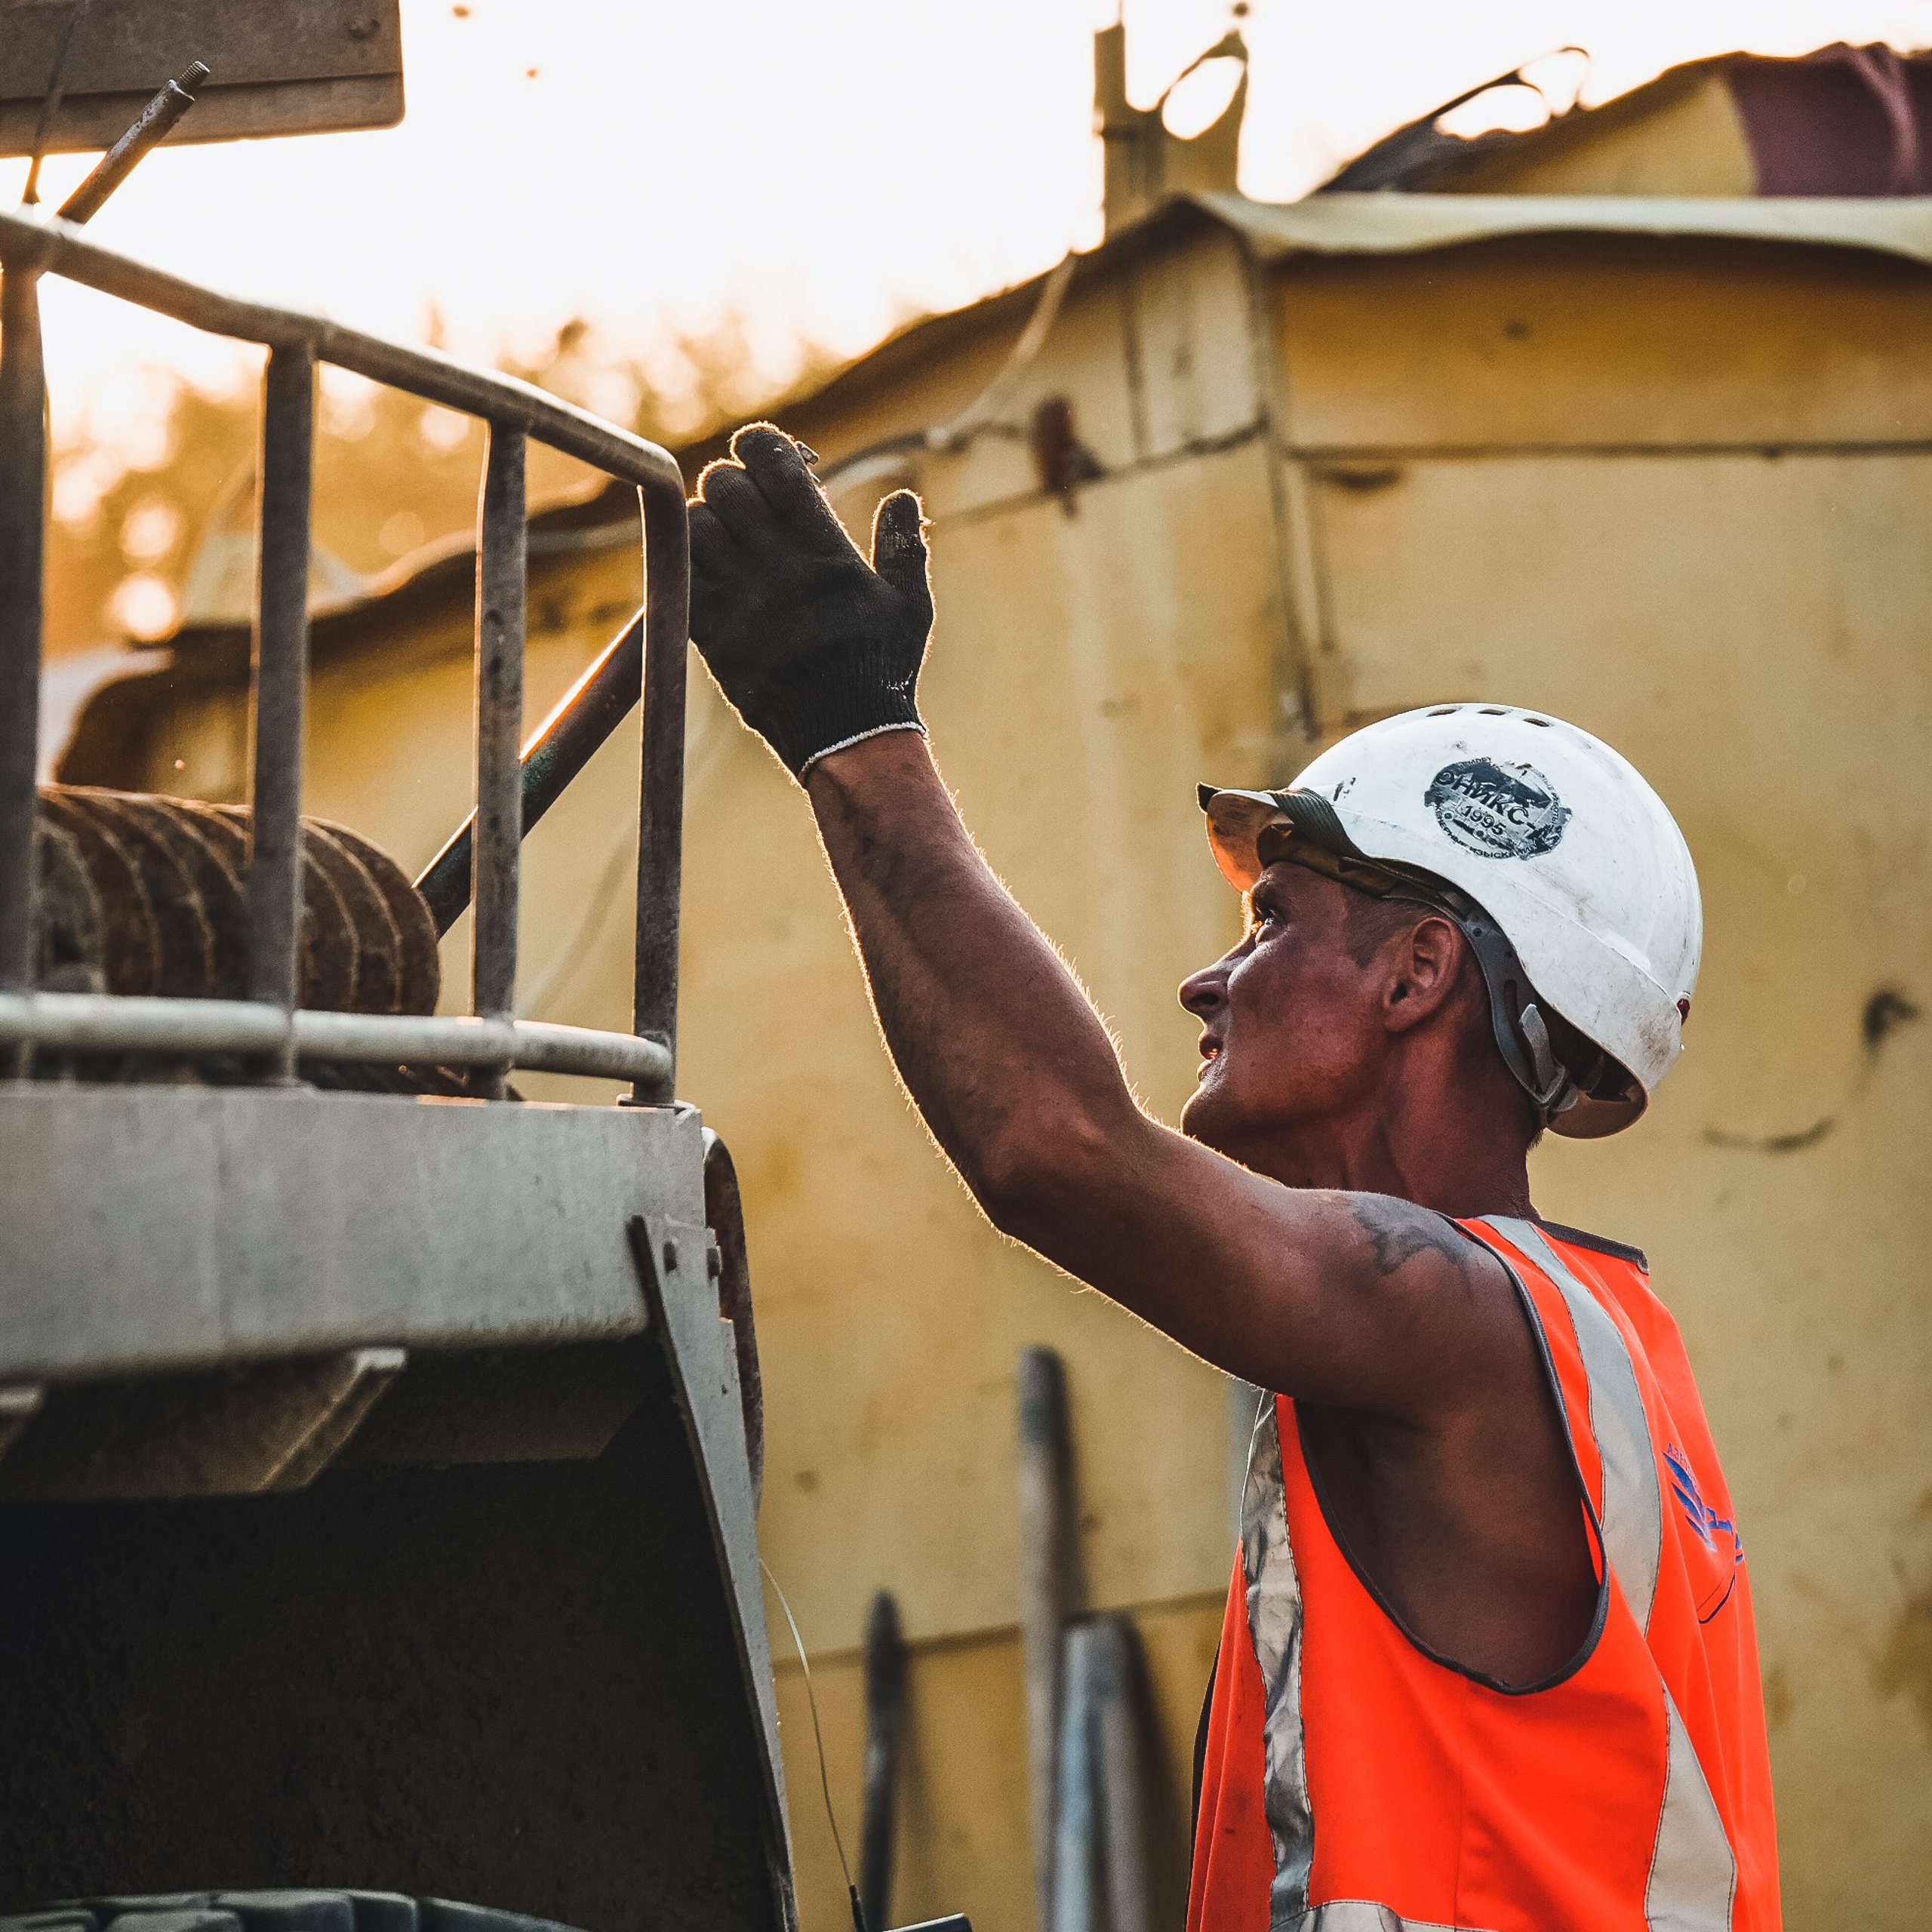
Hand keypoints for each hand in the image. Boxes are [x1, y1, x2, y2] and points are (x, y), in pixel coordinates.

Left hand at [688, 423, 933, 777]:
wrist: (846, 737)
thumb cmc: (882, 669)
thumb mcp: (910, 605)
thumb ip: (905, 546)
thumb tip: (904, 497)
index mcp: (823, 546)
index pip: (773, 462)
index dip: (760, 446)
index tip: (763, 458)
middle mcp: (776, 565)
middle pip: (723, 486)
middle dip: (729, 485)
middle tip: (742, 507)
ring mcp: (739, 599)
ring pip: (691, 527)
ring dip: (701, 524)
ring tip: (721, 542)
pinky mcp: (712, 634)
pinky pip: (676, 577)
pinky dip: (682, 567)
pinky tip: (704, 575)